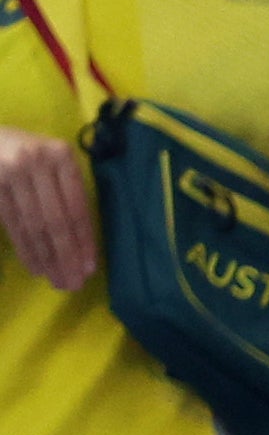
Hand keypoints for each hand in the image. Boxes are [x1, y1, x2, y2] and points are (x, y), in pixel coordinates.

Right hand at [0, 125, 95, 292]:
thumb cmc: (28, 152)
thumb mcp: (53, 160)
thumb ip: (69, 190)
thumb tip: (84, 241)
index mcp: (62, 156)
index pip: (77, 206)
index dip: (84, 239)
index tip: (90, 267)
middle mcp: (37, 163)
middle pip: (56, 220)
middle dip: (66, 256)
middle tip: (74, 283)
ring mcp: (12, 174)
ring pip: (33, 226)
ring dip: (47, 258)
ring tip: (58, 281)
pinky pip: (13, 225)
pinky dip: (26, 249)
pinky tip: (36, 267)